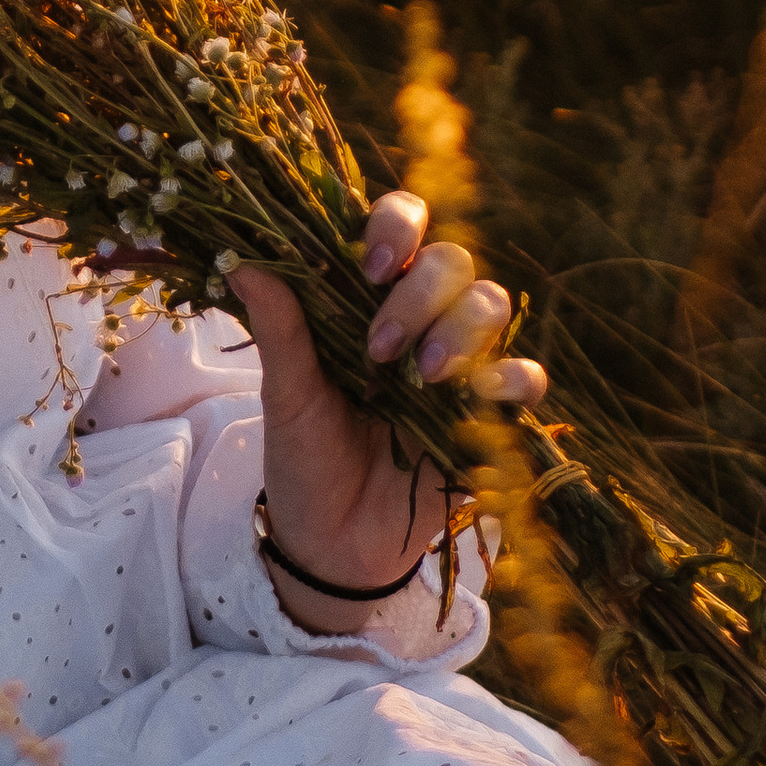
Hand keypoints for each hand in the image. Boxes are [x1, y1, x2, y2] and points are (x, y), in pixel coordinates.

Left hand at [227, 188, 547, 628]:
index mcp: (368, 298)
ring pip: (491, 303)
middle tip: (380, 349)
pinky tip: (477, 398)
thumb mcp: (286, 394)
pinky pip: (525, 377)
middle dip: (420, 294)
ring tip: (421, 377)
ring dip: (460, 330)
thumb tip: (240, 261)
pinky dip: (512, 379)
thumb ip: (278, 328)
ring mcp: (461, 362)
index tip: (370, 264)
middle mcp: (421, 317)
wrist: (332, 541)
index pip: (401, 224)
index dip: (396, 225)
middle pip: (452, 261)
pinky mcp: (490, 413)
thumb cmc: (305, 455)